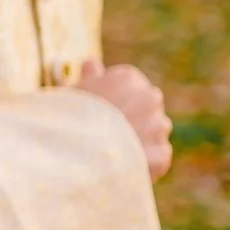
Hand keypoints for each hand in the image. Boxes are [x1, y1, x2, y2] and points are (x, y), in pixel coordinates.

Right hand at [71, 60, 172, 180]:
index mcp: (128, 78)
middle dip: (134, 119)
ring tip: (114, 154)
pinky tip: (122, 166)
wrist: (74, 153)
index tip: (100, 115)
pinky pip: (156, 158)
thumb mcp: (73, 93)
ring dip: (141, 141)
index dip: (115, 103)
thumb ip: (89, 77)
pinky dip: (145, 163)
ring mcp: (158, 126)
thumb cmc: (68, 118)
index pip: (130, 88)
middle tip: (107, 135)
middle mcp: (150, 97)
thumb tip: (91, 63)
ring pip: (153, 133)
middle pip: (145, 109)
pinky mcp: (162, 154)